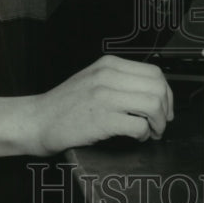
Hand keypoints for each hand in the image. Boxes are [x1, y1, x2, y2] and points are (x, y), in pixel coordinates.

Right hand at [29, 55, 173, 154]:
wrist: (36, 121)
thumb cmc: (64, 105)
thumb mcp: (92, 79)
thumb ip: (118, 79)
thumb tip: (151, 92)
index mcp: (109, 64)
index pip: (154, 72)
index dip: (166, 93)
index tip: (164, 108)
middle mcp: (108, 76)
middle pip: (158, 88)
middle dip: (166, 109)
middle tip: (160, 123)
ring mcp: (104, 96)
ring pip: (153, 105)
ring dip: (158, 123)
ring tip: (151, 132)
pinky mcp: (102, 119)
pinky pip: (139, 125)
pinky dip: (144, 135)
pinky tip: (136, 138)